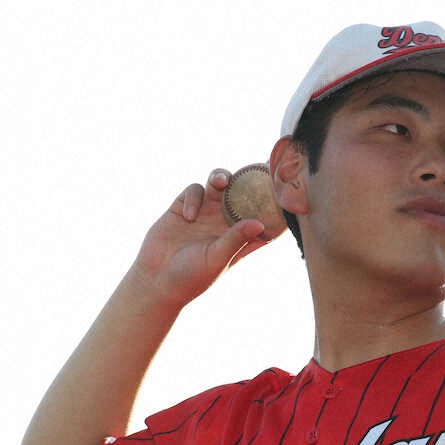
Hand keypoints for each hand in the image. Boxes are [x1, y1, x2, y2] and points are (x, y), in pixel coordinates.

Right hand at [132, 169, 270, 307]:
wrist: (157, 280)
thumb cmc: (192, 277)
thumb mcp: (217, 259)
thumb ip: (236, 239)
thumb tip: (259, 223)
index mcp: (240, 237)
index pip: (264, 217)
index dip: (275, 205)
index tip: (287, 191)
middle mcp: (225, 222)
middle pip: (243, 193)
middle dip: (251, 178)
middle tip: (259, 165)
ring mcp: (205, 212)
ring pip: (219, 184)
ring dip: (222, 177)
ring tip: (220, 182)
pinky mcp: (183, 207)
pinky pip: (194, 190)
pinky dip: (193, 198)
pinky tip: (188, 217)